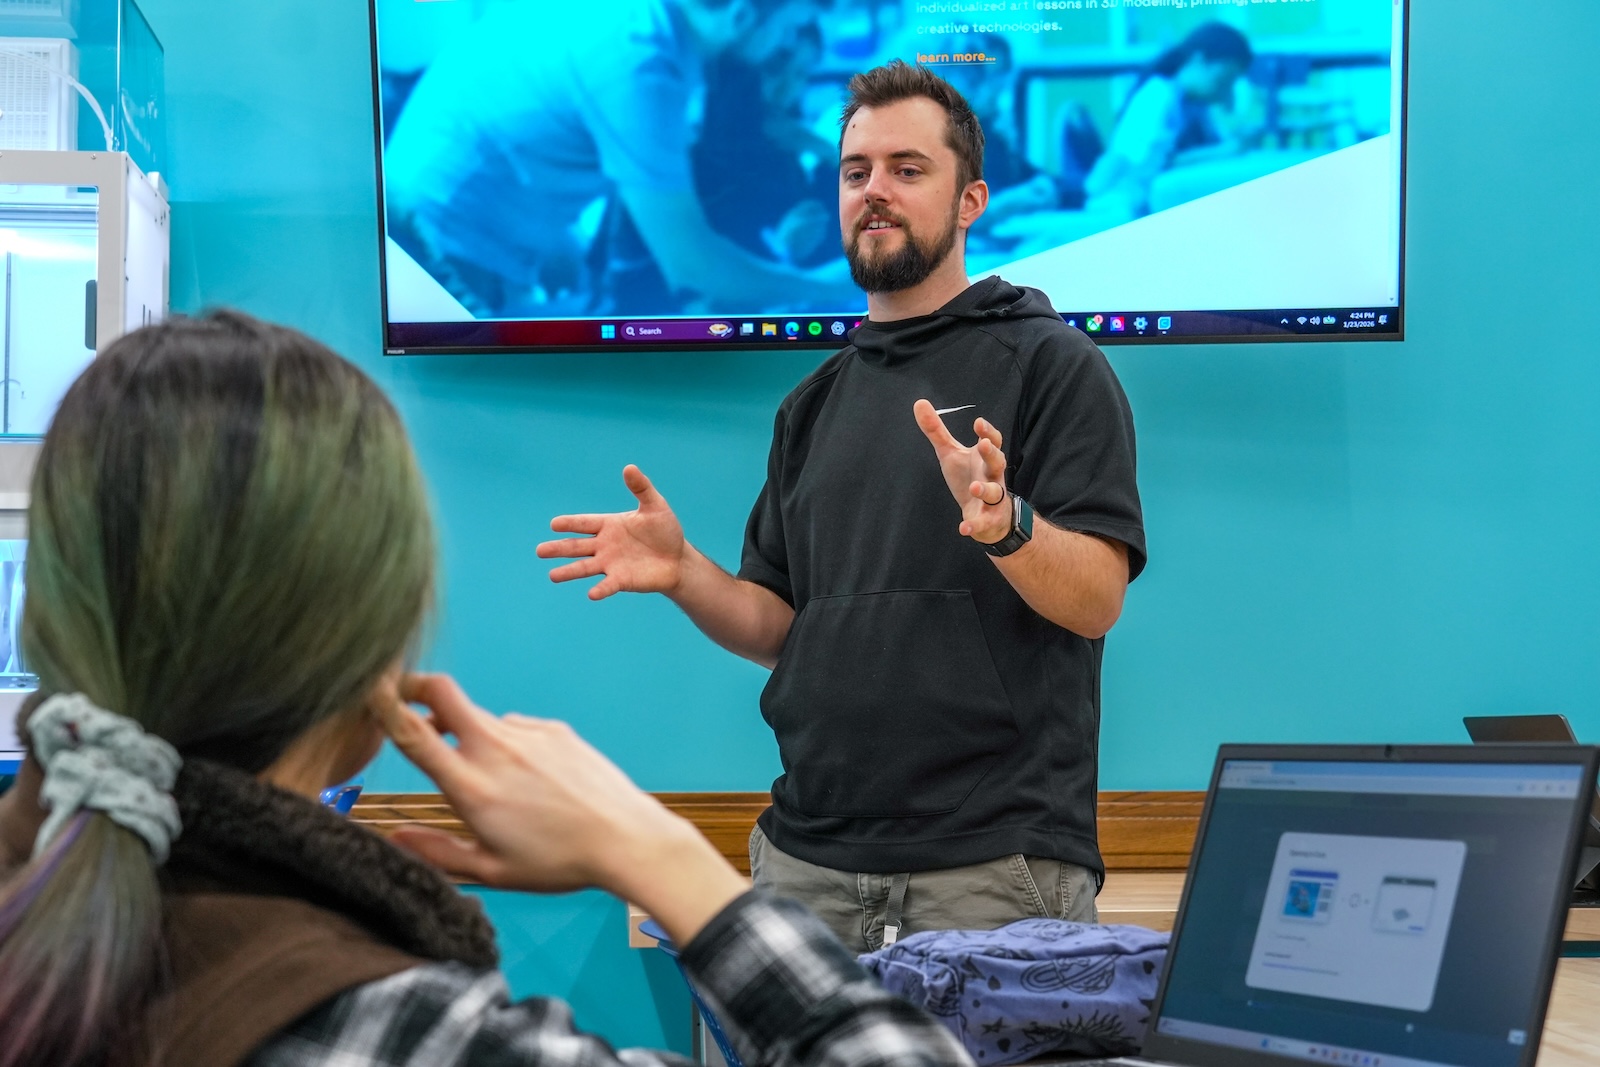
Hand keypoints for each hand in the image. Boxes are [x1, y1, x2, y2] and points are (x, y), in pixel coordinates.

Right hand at [377, 675, 745, 924]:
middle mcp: (496, 749)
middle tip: (399, 695)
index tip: (363, 691)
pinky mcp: (554, 728)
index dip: (382, 706)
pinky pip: (515, 728)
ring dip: (468, 734)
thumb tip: (392, 838)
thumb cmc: (558, 862)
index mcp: (472, 787)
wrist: (626, 838)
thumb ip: (437, 852)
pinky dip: (508, 745)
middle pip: (441, 692)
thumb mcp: (491, 871)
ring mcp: (527, 733)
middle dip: (412, 684)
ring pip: (480, 719)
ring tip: (495, 782)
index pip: (413, 734)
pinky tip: (532, 781)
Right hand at [537, 466, 686, 598]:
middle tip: (539, 551)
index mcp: (609, 525)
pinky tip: (591, 594)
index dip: (570, 523)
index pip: (585, 523)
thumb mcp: (655, 506)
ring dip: (569, 571)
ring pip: (585, 567)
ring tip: (552, 576)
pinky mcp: (622, 580)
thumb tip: (629, 467)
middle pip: (577, 546)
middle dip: (559, 548)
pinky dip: (600, 589)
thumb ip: (641, 488)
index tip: (554, 524)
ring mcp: (611, 564)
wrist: (678, 559)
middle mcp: (604, 545)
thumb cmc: (665, 531)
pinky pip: (608, 585)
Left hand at [913, 399, 1012, 543]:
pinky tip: (964, 528)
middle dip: (992, 454)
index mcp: (984, 458)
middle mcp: (992, 475)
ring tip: (974, 487)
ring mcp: (993, 498)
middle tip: (984, 445)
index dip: (988, 432)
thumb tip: (919, 403)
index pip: (993, 441)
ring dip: (985, 489)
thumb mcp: (950, 453)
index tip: (978, 423)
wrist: (986, 514)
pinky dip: (974, 525)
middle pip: (998, 462)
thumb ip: (936, 431)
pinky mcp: (988, 519)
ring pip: (994, 492)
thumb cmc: (969, 477)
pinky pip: (983, 522)